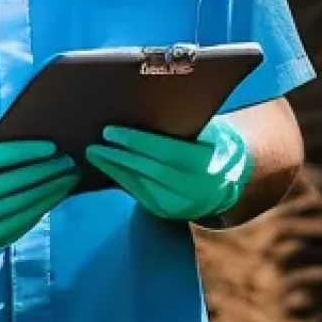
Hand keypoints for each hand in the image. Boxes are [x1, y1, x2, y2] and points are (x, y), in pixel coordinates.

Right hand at [0, 131, 77, 256]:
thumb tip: (19, 128)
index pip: (0, 158)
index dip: (30, 151)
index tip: (53, 146)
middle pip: (15, 184)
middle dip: (47, 173)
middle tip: (71, 161)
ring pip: (18, 208)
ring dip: (47, 194)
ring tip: (67, 180)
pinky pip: (12, 228)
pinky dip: (33, 214)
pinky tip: (48, 202)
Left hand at [84, 118, 251, 222]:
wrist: (228, 177)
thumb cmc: (211, 142)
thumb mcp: (206, 129)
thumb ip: (180, 123)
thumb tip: (141, 108)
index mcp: (206, 162)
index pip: (166, 152)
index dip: (136, 142)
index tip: (110, 131)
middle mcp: (195, 188)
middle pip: (150, 171)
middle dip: (119, 157)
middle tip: (94, 143)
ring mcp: (181, 204)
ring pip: (141, 186)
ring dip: (114, 169)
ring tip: (93, 153)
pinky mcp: (168, 212)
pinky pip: (139, 195)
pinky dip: (121, 180)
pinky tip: (107, 167)